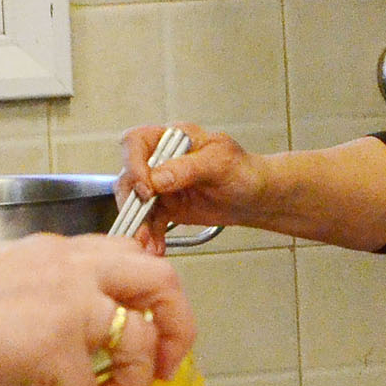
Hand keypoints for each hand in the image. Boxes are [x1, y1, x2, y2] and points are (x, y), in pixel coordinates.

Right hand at [0, 233, 193, 385]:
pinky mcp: (58, 347)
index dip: (147, 295)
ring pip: (138, 347)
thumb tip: (48, 338)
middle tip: (160, 374)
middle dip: (177, 331)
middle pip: (163, 281)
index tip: (146, 330)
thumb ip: (33, 297)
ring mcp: (70, 304)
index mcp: (54, 252)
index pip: (126, 254)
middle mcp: (71, 268)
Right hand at [117, 122, 271, 253]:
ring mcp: (161, 184)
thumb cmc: (243, 171)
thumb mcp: (220, 163)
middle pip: (129, 175)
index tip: (145, 189)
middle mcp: (161, 159)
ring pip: (136, 202)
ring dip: (139, 225)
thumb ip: (187, 168)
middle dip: (132, 203)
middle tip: (140, 224)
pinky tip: (157, 247)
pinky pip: (150, 221)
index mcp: (172, 138)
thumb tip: (156, 178)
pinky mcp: (166, 207)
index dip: (134, 164)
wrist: (255, 197)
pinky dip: (150, 235)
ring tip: (147, 244)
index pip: (136, 142)